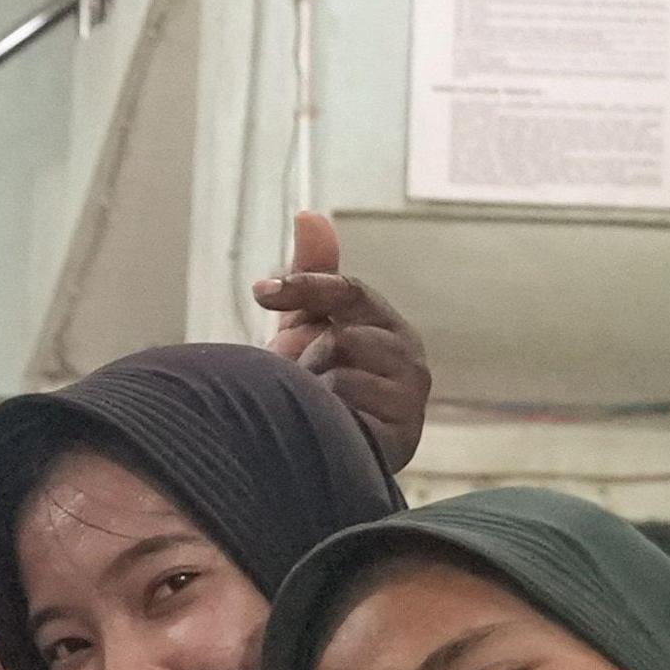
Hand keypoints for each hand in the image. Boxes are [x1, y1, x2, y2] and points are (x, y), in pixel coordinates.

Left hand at [255, 211, 429, 473]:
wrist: (321, 455)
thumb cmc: (316, 385)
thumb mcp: (306, 327)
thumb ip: (312, 274)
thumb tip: (309, 214)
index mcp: (388, 326)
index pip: (347, 291)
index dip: (303, 287)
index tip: (260, 290)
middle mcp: (410, 359)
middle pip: (342, 335)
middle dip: (306, 356)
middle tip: (298, 375)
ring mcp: (410, 397)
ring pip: (342, 372)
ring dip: (313, 389)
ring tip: (315, 405)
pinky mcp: (403, 435)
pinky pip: (348, 410)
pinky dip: (327, 416)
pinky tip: (328, 425)